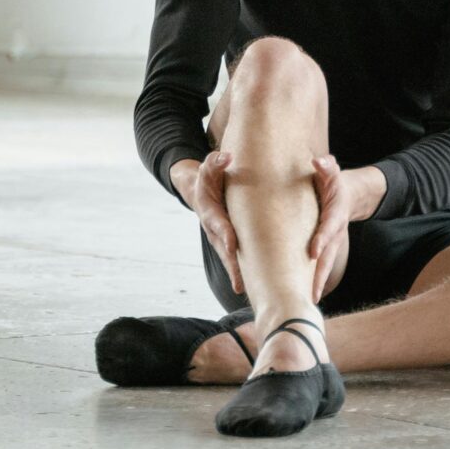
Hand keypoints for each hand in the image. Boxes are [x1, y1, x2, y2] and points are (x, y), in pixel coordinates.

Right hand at [175, 151, 244, 295]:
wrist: (197, 191)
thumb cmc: (207, 178)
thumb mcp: (209, 167)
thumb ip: (215, 162)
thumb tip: (226, 157)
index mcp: (209, 211)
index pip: (219, 223)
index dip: (226, 234)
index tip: (233, 244)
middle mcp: (213, 229)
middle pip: (224, 249)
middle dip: (232, 265)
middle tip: (241, 281)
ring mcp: (220, 239)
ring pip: (229, 259)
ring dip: (236, 274)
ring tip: (246, 291)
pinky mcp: (228, 244)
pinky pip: (235, 260)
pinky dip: (241, 273)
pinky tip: (252, 288)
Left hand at [305, 155, 381, 298]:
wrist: (349, 195)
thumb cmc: (334, 181)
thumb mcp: (332, 171)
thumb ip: (326, 167)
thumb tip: (318, 162)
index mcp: (335, 213)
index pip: (328, 228)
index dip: (322, 239)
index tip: (313, 253)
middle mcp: (335, 232)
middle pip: (328, 255)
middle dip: (319, 273)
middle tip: (310, 292)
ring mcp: (332, 242)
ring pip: (324, 265)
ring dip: (316, 283)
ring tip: (307, 301)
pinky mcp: (326, 249)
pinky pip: (319, 266)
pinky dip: (313, 281)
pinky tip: (304, 296)